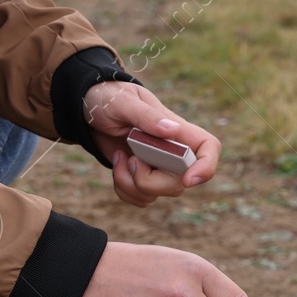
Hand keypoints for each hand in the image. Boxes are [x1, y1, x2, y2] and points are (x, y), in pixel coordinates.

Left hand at [83, 81, 220, 206]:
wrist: (88, 109)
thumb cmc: (109, 97)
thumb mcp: (124, 102)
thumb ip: (146, 116)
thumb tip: (171, 130)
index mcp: (177, 130)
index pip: (209, 149)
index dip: (206, 167)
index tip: (187, 180)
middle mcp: (173, 152)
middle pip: (180, 184)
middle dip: (150, 182)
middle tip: (131, 160)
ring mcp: (158, 167)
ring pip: (157, 194)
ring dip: (130, 184)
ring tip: (119, 157)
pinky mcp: (142, 178)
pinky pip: (141, 198)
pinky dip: (123, 189)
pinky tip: (117, 165)